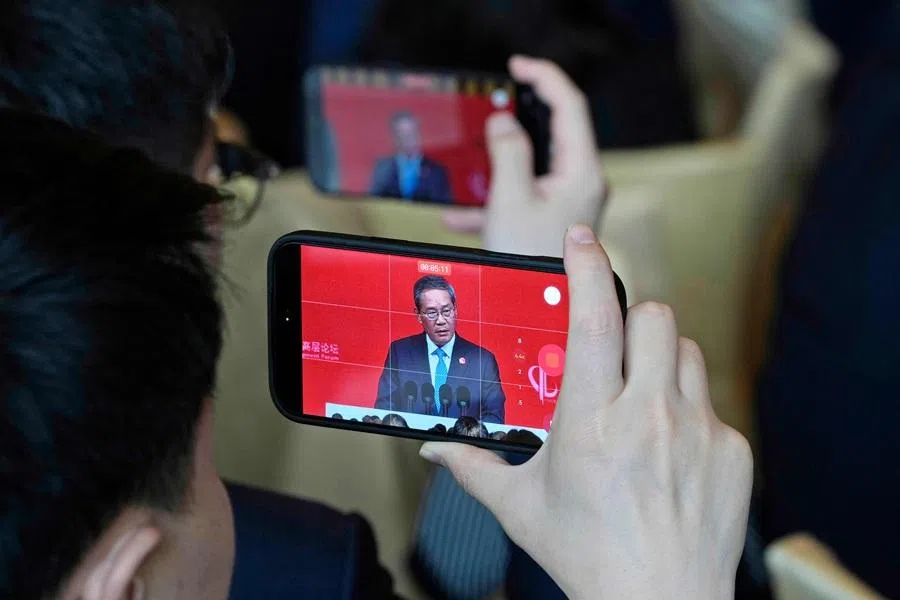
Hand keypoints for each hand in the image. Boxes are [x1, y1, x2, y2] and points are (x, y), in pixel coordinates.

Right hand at [420, 225, 752, 599]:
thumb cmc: (587, 555)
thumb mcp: (520, 507)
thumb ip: (472, 468)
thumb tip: (431, 450)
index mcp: (591, 421)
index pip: (594, 320)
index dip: (587, 266)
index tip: (581, 240)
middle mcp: (649, 416)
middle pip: (652, 316)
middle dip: (629, 317)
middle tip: (610, 348)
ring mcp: (697, 430)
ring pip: (685, 350)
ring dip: (660, 358)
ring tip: (640, 395)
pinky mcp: (730, 448)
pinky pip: (711, 401)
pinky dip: (687, 408)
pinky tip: (668, 447)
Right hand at [443, 57, 606, 256]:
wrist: (536, 312)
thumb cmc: (528, 260)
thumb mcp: (509, 200)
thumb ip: (508, 152)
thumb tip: (504, 123)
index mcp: (580, 172)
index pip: (569, 106)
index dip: (544, 77)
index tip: (516, 66)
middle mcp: (582, 185)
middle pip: (555, 133)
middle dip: (522, 118)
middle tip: (497, 101)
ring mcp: (571, 204)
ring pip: (534, 167)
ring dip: (501, 163)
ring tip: (475, 161)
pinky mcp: (555, 222)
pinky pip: (524, 198)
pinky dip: (496, 201)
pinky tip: (459, 219)